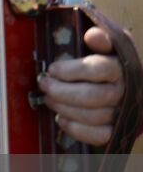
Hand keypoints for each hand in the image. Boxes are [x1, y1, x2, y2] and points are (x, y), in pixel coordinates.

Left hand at [40, 25, 124, 146]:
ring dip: (64, 108)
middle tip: (44, 84)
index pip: (99, 69)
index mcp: (120, 66)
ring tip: (48, 99)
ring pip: (93, 116)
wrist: (126, 84)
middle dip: (61, 92)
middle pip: (92, 96)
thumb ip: (101, 37)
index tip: (52, 69)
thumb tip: (92, 35)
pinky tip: (61, 119)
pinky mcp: (116, 129)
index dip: (71, 70)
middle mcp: (124, 91)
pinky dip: (76, 129)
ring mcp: (121, 112)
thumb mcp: (108, 44)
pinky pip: (99, 135)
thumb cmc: (109, 61)